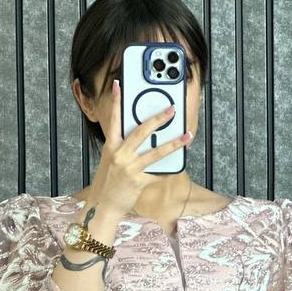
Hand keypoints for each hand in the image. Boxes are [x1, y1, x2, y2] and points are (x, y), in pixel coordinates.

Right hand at [86, 78, 191, 218]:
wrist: (104, 206)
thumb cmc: (108, 183)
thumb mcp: (111, 161)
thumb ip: (123, 148)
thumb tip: (143, 139)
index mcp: (111, 146)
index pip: (115, 119)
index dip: (117, 101)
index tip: (119, 85)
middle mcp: (120, 154)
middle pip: (141, 131)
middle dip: (158, 119)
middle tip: (171, 109)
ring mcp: (130, 168)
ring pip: (156, 152)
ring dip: (174, 144)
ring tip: (187, 136)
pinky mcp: (138, 181)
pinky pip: (158, 174)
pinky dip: (168, 170)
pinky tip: (178, 164)